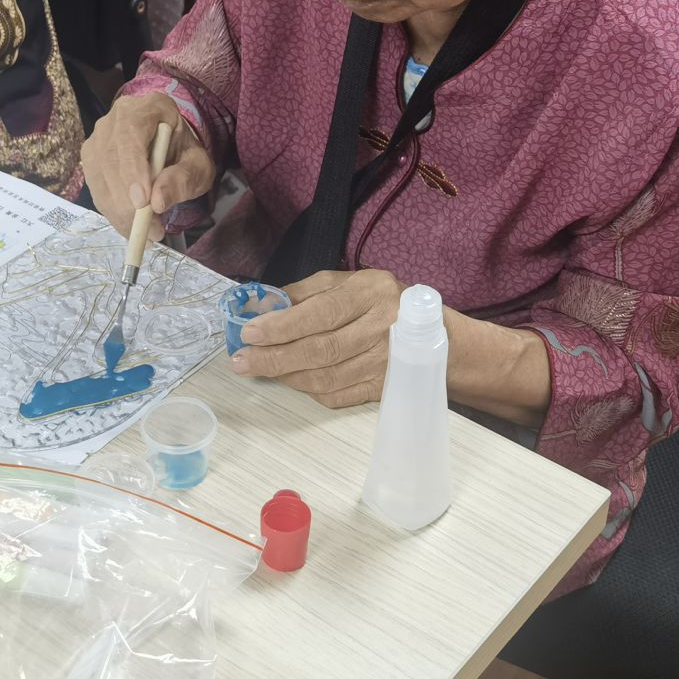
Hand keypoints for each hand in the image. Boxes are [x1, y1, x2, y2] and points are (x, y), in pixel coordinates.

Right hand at [80, 92, 214, 241]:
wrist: (171, 149)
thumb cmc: (184, 153)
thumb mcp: (198, 166)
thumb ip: (183, 179)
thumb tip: (157, 202)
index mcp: (149, 107)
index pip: (131, 136)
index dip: (133, 170)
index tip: (142, 203)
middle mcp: (118, 116)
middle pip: (109, 159)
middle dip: (125, 201)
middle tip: (148, 232)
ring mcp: (99, 135)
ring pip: (98, 176)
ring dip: (117, 211)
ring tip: (144, 235)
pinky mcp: (91, 157)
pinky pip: (95, 187)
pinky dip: (111, 211)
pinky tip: (129, 226)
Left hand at [229, 268, 405, 408]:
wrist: (437, 337)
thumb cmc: (381, 302)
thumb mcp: (348, 283)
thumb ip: (305, 292)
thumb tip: (262, 307)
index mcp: (371, 292)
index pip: (322, 312)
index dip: (283, 326)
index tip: (250, 333)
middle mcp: (382, 327)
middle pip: (321, 349)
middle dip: (274, 357)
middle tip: (242, 361)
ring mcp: (385, 363)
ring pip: (326, 377)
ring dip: (287, 376)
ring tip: (261, 369)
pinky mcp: (383, 389)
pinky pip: (338, 396)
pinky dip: (309, 390)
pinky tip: (292, 379)